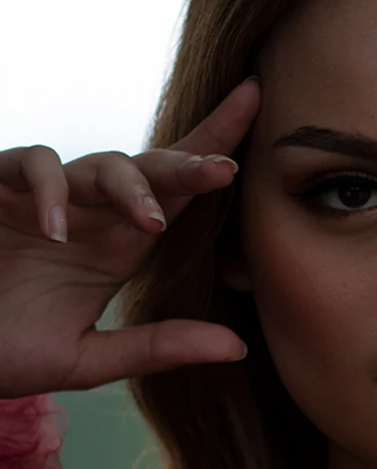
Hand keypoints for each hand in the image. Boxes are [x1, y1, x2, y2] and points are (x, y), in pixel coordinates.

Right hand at [0, 78, 259, 397]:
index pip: (180, 193)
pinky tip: (56, 232)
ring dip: (130, 185)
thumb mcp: (88, 359)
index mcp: (123, 245)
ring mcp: (48, 200)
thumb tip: (238, 349)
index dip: (215, 151)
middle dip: (191, 163)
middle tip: (224, 171)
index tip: (259, 108)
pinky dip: (50, 190)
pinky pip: (33, 164)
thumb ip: (158, 348)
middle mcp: (94, 214)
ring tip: (151, 223)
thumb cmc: (7, 351)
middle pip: (153, 169)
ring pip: (102, 162)